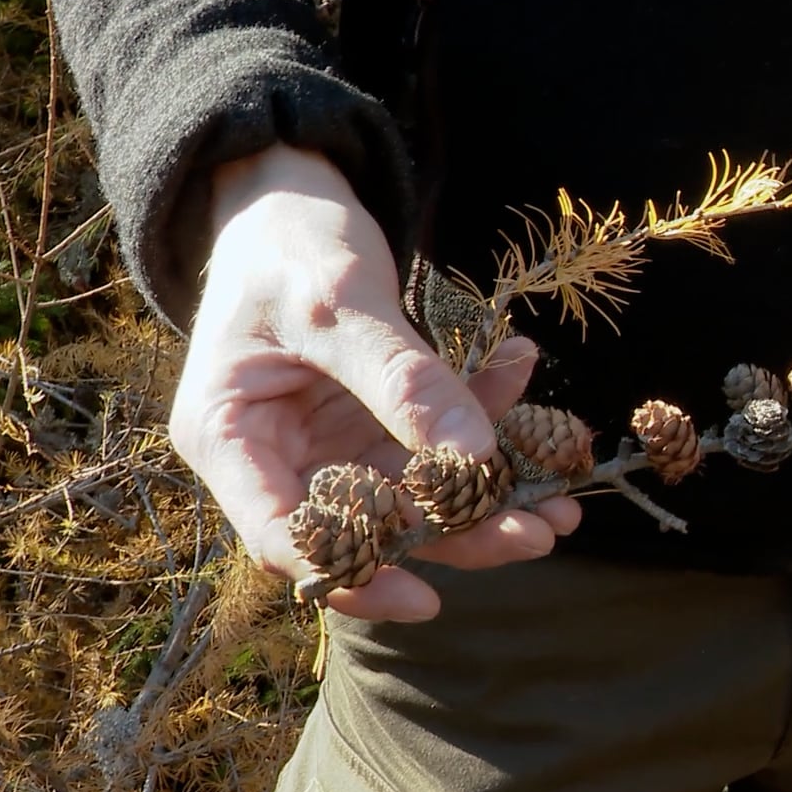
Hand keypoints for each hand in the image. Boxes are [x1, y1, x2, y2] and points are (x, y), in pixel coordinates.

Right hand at [169, 144, 579, 621]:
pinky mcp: (370, 423)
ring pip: (413, 497)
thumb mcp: (338, 302)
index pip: (283, 539)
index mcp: (228, 439)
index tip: (430, 595)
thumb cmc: (286, 242)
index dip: (356, 576)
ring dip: (487, 495)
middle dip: (455, 536)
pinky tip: (525, 377)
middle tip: (538, 531)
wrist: (289, 195)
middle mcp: (275, 457)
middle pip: (365, 527)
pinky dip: (483, 418)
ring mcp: (327, 444)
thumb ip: (400, 380)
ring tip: (562, 498)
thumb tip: (471, 457)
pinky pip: (433, 442)